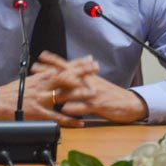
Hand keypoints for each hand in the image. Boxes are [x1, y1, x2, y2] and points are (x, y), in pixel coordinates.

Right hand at [0, 53, 98, 126]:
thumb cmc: (12, 92)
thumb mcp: (28, 80)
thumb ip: (43, 78)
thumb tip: (54, 73)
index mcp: (41, 77)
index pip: (62, 67)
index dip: (77, 64)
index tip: (89, 59)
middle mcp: (43, 85)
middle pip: (66, 77)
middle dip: (83, 72)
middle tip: (96, 69)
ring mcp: (42, 99)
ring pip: (64, 95)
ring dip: (79, 94)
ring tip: (94, 93)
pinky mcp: (39, 113)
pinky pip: (57, 117)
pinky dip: (70, 120)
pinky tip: (80, 121)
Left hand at [34, 53, 148, 123]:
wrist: (130, 103)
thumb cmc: (111, 94)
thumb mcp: (98, 82)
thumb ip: (87, 74)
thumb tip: (78, 66)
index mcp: (88, 76)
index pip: (69, 65)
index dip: (55, 61)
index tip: (41, 56)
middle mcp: (89, 82)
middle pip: (67, 75)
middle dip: (50, 71)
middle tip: (35, 68)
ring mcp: (93, 94)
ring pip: (74, 91)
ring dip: (59, 90)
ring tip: (46, 90)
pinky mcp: (98, 106)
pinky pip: (85, 107)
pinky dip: (75, 108)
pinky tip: (65, 109)